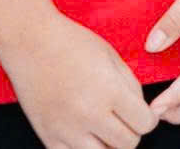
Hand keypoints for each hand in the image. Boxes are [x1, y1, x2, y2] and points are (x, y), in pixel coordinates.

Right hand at [1, 11, 159, 148]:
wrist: (30, 41)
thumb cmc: (72, 43)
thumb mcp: (112, 57)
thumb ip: (131, 87)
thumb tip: (141, 111)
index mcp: (110, 91)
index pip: (144, 124)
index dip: (149, 119)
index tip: (143, 113)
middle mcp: (89, 114)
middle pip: (127, 144)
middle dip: (132, 133)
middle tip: (124, 120)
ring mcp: (66, 129)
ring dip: (109, 145)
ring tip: (105, 129)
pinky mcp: (47, 136)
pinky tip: (84, 135)